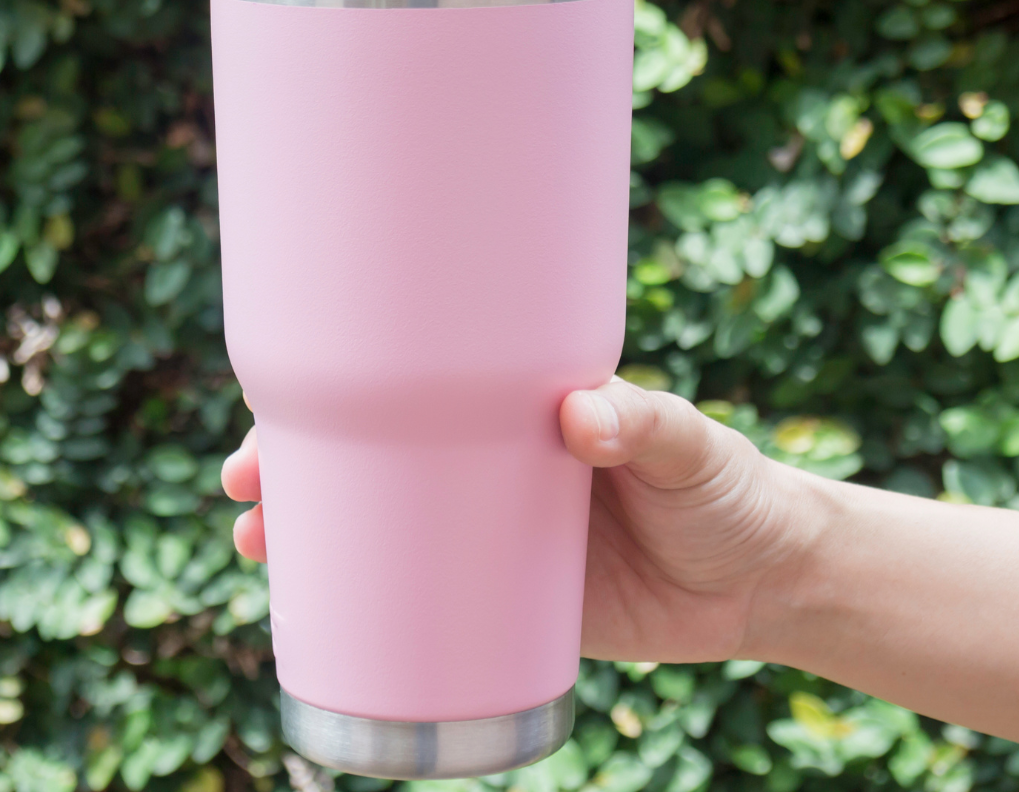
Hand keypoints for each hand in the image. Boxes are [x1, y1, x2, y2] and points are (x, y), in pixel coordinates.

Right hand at [220, 378, 824, 663]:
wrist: (773, 584)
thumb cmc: (735, 491)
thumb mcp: (694, 448)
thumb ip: (649, 425)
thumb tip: (581, 411)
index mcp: (518, 411)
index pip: (411, 390)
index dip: (337, 398)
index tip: (271, 414)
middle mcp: (490, 470)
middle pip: (374, 461)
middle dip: (297, 472)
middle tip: (245, 491)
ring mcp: (494, 543)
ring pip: (384, 538)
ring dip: (317, 543)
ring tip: (258, 552)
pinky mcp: (515, 612)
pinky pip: (428, 614)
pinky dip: (373, 618)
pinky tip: (324, 628)